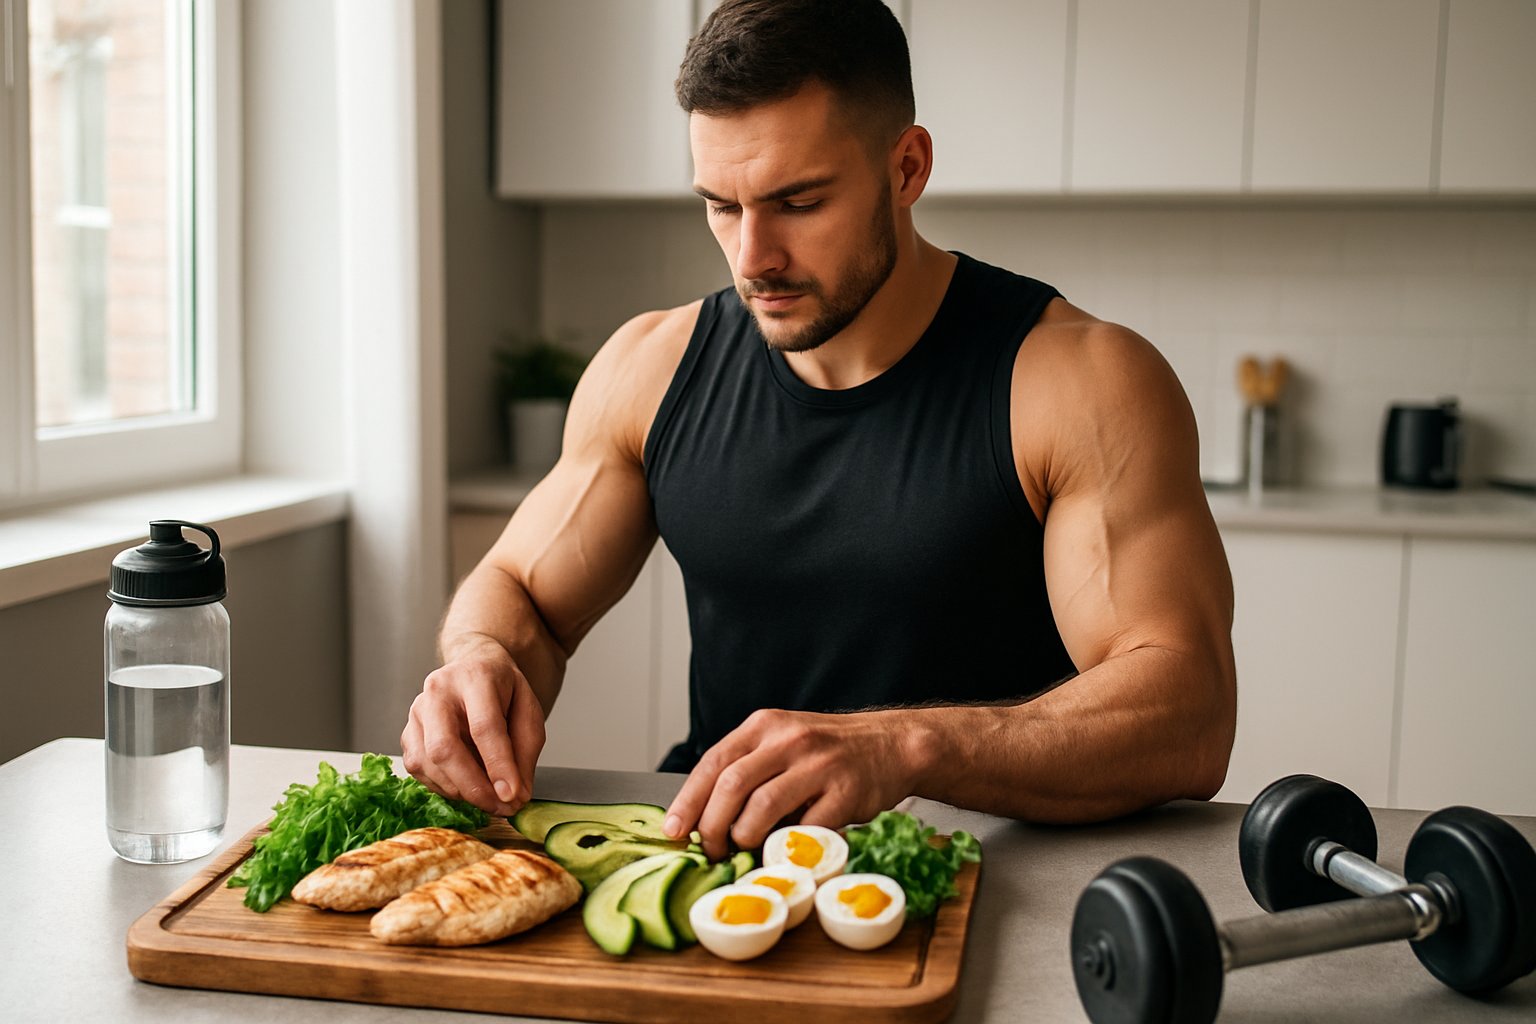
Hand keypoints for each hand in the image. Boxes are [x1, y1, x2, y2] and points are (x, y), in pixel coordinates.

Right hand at [400, 636, 545, 816]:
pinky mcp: (407, 733)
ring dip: (461, 791)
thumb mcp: (529, 713)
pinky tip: (467, 785)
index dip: (498, 765)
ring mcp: (417, 712)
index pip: (484, 726)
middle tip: (500, 807)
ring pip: (429, 763)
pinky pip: (420, 770)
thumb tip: (516, 795)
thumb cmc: (503, 693)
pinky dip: (445, 787)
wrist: (476, 671)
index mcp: (474, 677)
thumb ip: (525, 752)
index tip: (512, 796)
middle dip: (473, 786)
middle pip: (445, 747)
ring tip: (490, 798)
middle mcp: (438, 691)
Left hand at [663, 708, 916, 859]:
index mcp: (765, 726)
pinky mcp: (846, 792)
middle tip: (711, 850)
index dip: (688, 800)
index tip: (674, 830)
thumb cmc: (827, 752)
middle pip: (732, 785)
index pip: (713, 761)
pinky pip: (805, 829)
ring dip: (746, 838)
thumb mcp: (783, 743)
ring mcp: (819, 764)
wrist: (892, 745)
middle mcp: (789, 739)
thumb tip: (702, 816)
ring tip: (745, 850)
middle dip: (712, 826)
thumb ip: (748, 769)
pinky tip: (782, 853)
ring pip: (763, 808)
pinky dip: (787, 847)